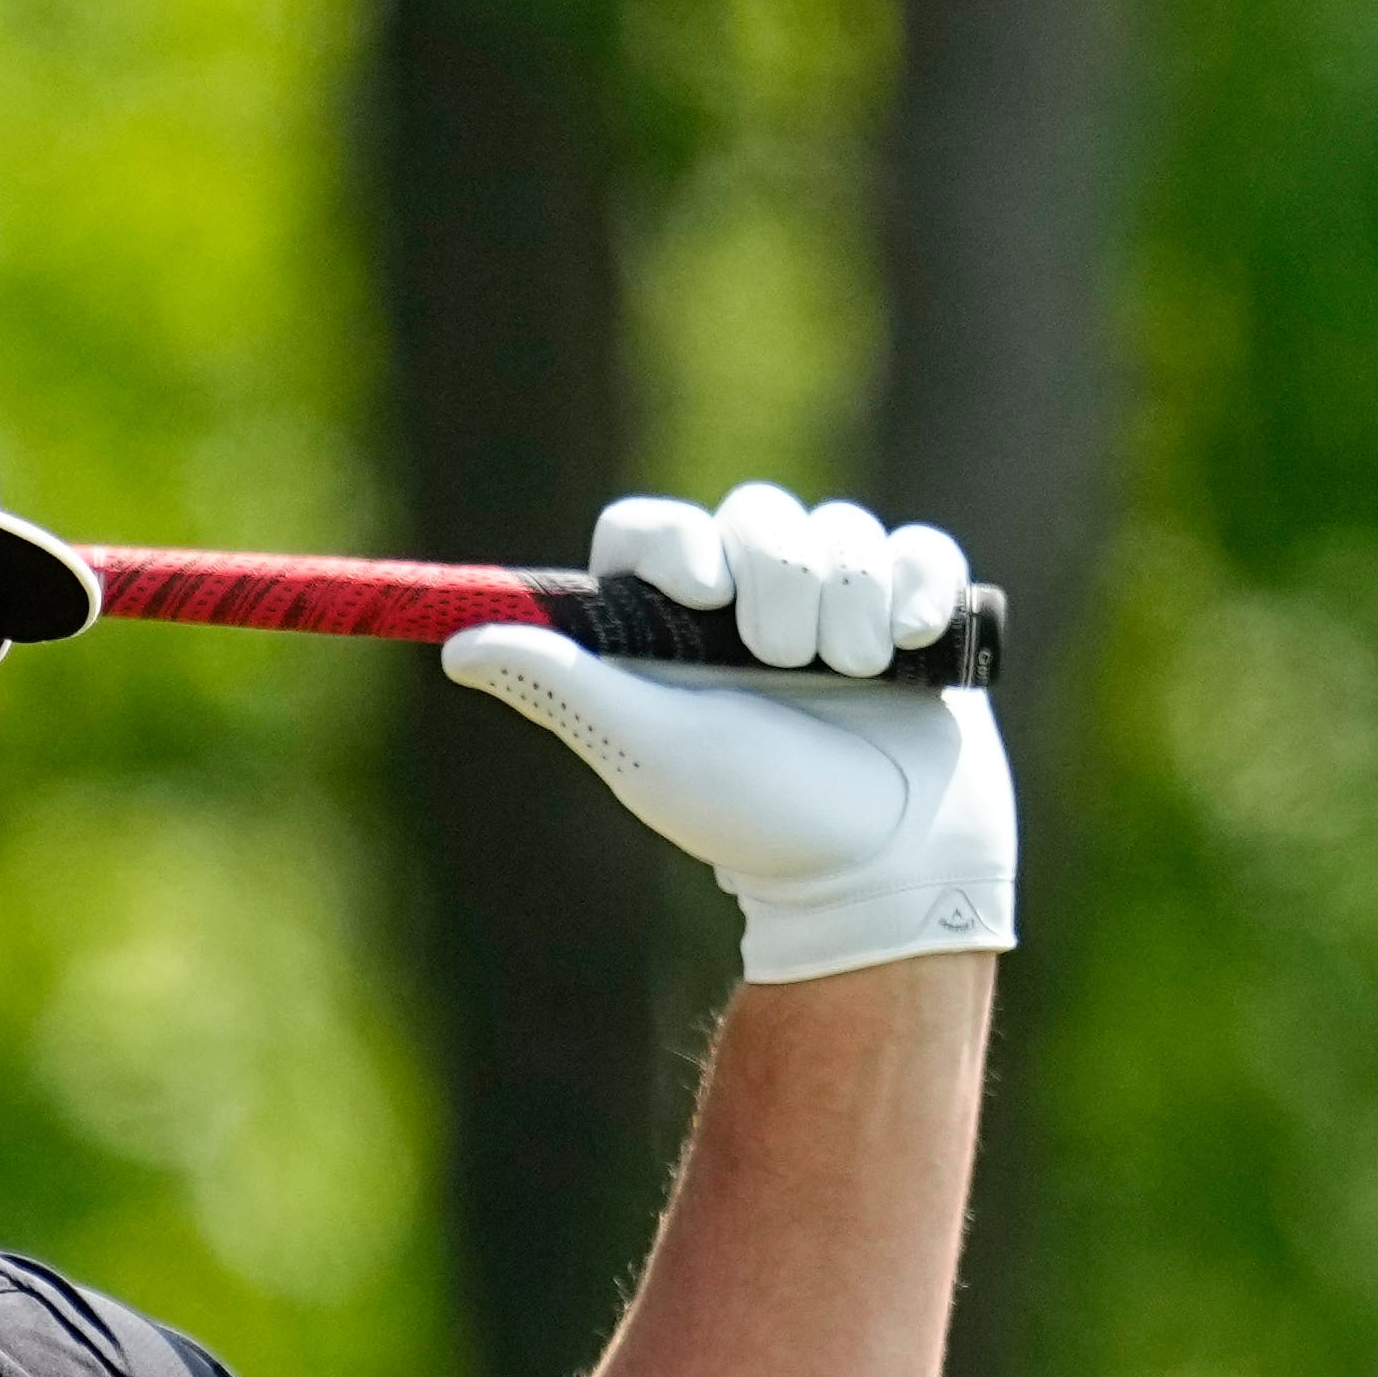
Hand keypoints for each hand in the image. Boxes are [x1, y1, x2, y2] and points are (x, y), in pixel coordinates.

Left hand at [443, 482, 1017, 983]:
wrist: (883, 863)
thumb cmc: (755, 813)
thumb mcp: (648, 748)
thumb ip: (563, 684)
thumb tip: (457, 644)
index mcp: (669, 630)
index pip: (648, 529)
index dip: (677, 542)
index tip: (705, 591)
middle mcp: (746, 605)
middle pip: (758, 513)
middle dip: (780, 582)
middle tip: (787, 664)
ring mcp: (832, 604)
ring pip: (842, 528)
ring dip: (850, 601)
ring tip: (854, 676)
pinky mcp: (910, 611)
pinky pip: (920, 549)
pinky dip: (919, 589)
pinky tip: (909, 649)